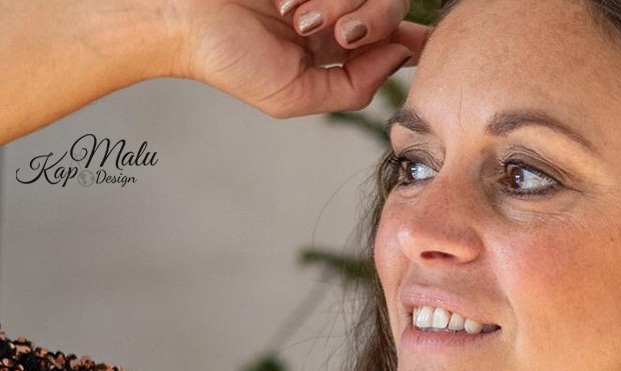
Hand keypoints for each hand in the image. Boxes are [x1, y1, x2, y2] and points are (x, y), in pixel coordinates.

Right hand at [175, 0, 430, 117]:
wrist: (180, 17)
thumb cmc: (228, 59)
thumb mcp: (296, 95)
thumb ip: (352, 87)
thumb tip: (398, 58)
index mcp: (335, 46)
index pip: (392, 38)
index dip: (413, 38)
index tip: (424, 43)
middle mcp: (332, 7)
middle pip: (390, 5)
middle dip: (372, 18)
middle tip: (337, 31)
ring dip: (342, 2)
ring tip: (298, 17)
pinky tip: (288, 3)